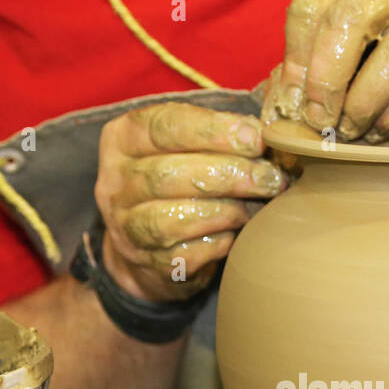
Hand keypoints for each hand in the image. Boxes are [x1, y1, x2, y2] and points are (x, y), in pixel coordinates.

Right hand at [94, 102, 288, 302]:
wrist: (144, 243)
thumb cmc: (179, 178)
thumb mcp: (185, 143)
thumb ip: (218, 129)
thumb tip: (273, 130)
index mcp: (122, 138)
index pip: (164, 126)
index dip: (214, 131)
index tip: (256, 137)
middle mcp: (115, 181)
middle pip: (169, 174)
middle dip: (229, 174)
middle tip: (270, 178)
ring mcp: (126, 226)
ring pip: (175, 218)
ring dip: (227, 211)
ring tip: (258, 205)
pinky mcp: (146, 262)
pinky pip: (187, 254)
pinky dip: (219, 243)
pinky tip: (238, 233)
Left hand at [262, 0, 388, 141]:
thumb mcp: (361, 22)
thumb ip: (323, 50)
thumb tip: (286, 104)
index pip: (313, 3)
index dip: (296, 55)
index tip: (293, 98)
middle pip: (348, 20)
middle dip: (327, 80)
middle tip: (320, 120)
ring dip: (362, 106)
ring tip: (350, 130)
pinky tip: (380, 129)